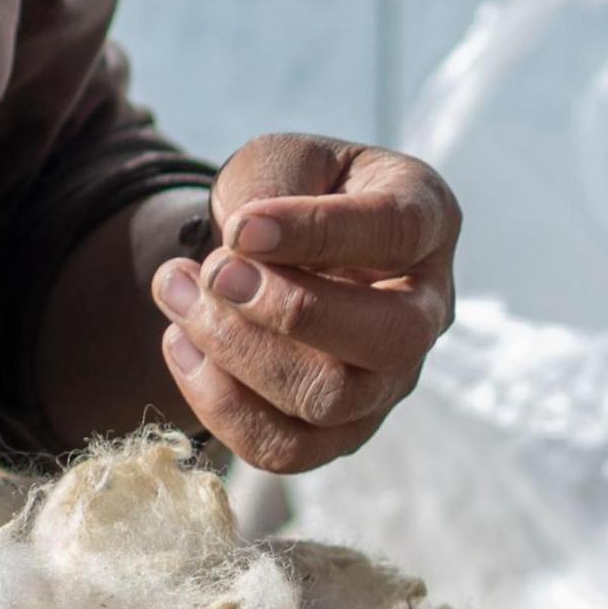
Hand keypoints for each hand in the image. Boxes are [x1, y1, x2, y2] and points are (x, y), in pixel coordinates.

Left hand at [156, 133, 459, 471]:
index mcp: (429, 219)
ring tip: (178, 294)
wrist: (270, 245)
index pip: (396, 231)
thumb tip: (245, 251)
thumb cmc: (290, 190)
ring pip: (331, 400)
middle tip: (214, 272)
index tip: (239, 228)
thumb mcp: (283, 159)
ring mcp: (390, 380)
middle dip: (289, 311)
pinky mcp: (341, 431)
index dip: (318, 233)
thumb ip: (272, 190)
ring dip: (238, 353)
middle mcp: (428, 310)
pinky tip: (181, 344)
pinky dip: (220, 404)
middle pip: (389, 339)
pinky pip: (287, 450)